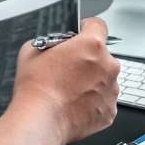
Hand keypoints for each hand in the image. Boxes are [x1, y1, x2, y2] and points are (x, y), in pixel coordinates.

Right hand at [0, 17, 119, 144]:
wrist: (40, 120)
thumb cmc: (36, 87)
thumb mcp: (32, 49)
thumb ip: (50, 41)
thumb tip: (54, 44)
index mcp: (92, 45)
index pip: (97, 25)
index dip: (85, 28)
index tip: (79, 34)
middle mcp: (108, 66)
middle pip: (101, 55)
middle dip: (87, 59)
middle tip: (67, 68)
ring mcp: (112, 90)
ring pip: (104, 79)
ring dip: (91, 81)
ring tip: (69, 90)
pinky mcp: (109, 111)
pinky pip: (103, 100)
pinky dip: (92, 101)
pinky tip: (74, 104)